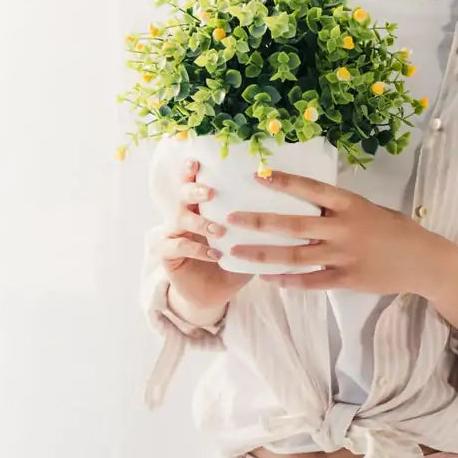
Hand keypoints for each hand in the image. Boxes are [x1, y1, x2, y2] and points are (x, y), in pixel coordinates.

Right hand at [153, 159, 252, 312]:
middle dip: (193, 189)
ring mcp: (172, 235)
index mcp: (199, 208)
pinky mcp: (167, 255)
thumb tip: (290, 208)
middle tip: (209, 191)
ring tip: (218, 230)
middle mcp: (182, 217)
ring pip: (177, 219)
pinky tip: (214, 254)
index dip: (191, 171)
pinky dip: (197, 249)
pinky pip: (177, 246)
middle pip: (181, 195)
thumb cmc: (231, 264)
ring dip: (199, 221)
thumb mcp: (246, 243)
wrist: (212, 295)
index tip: (198, 161)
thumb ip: (257, 226)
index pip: (192, 183)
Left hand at [226, 169, 447, 294]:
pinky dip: (287, 280)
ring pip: (295, 256)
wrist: (423, 261)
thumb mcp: (368, 208)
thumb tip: (306, 199)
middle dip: (259, 222)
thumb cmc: (394, 230)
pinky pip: (310, 281)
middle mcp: (344, 229)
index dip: (284, 182)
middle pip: (293, 225)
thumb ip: (338, 207)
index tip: (258, 175)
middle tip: (230, 220)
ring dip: (262, 255)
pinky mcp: (347, 279)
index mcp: (350, 205)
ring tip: (236, 253)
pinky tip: (266, 278)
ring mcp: (344, 256)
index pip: (312, 190)